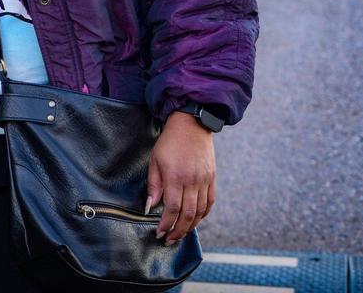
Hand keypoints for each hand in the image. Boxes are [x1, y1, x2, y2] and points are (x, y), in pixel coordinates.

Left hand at [146, 111, 215, 245]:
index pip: (172, 208)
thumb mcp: (155, 161)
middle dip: (178, 231)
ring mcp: (204, 180)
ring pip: (200, 211)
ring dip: (190, 226)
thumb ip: (154, 185)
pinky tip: (195, 219)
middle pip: (187, 214)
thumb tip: (150, 207)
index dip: (166, 224)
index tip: (159, 233)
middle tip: (169, 239)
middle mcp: (192, 180)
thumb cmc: (170, 142)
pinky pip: (210, 202)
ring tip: (181, 233)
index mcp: (176, 177)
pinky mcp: (212, 178)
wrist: (192, 124)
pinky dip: (203, 214)